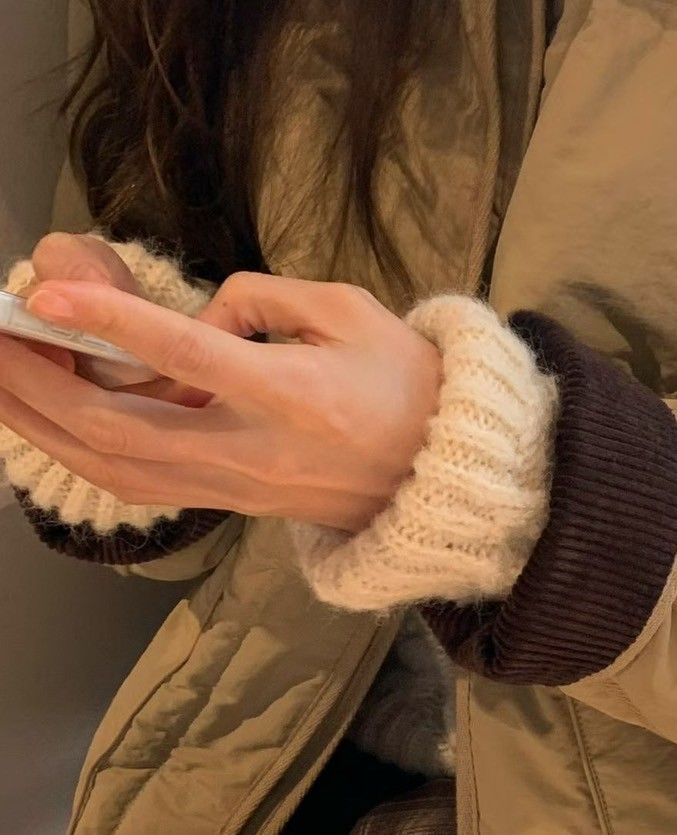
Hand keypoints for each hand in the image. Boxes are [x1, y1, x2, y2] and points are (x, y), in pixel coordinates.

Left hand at [0, 272, 443, 531]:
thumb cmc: (408, 389)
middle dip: (41, 388)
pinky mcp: (227, 501)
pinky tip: (44, 417)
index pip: (193, 358)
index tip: (47, 297)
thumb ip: (267, 298)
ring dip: (43, 426)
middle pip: (125, 431)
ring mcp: (237, 486)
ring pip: (117, 469)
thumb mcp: (354, 313)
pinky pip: (137, 483)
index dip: (115, 327)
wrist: (441, 483)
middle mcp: (257, 452)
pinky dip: (79, 450)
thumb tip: (202, 313)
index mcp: (298, 397)